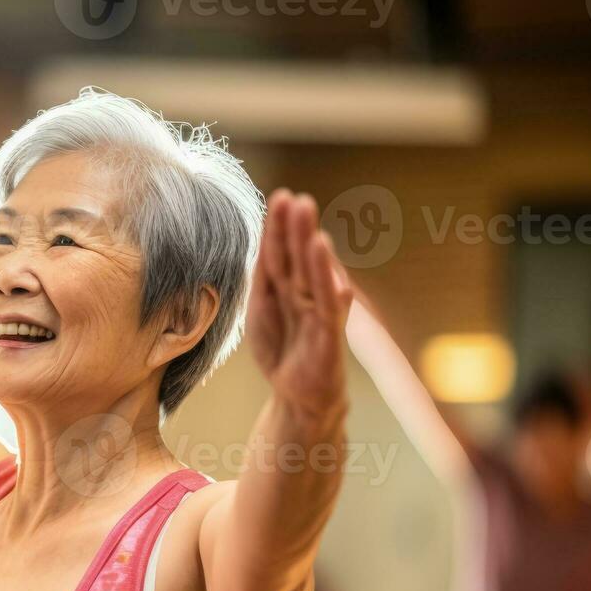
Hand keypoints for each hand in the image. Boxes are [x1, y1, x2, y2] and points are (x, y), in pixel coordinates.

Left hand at [246, 189, 353, 422]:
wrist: (296, 394)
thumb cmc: (280, 349)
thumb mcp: (261, 312)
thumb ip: (263, 281)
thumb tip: (262, 245)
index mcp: (285, 287)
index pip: (279, 254)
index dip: (278, 229)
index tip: (279, 197)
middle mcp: (304, 294)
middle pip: (298, 258)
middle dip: (296, 230)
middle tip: (295, 198)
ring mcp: (318, 312)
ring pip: (314, 278)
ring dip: (314, 253)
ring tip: (312, 224)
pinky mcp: (329, 335)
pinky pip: (329, 308)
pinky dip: (329, 286)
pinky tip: (330, 268)